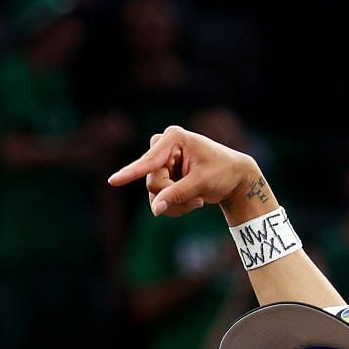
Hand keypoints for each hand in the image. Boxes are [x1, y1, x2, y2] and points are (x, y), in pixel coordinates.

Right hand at [109, 125, 259, 217]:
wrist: (235, 177)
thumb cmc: (223, 172)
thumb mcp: (202, 183)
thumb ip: (177, 195)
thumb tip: (155, 209)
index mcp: (174, 139)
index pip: (150, 162)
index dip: (131, 173)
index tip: (113, 181)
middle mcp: (164, 147)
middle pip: (152, 181)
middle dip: (171, 194)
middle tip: (195, 198)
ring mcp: (161, 161)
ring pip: (153, 192)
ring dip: (174, 202)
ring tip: (196, 201)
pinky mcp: (162, 174)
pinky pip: (157, 197)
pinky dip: (173, 204)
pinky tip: (191, 200)